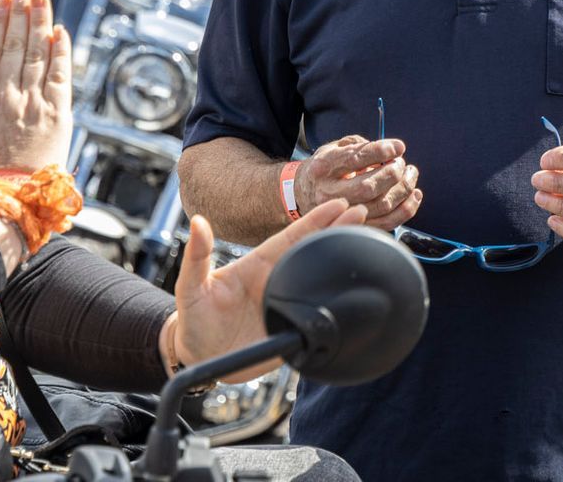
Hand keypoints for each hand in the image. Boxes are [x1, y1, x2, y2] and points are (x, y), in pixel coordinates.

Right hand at [0, 0, 73, 182]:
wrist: (8, 202)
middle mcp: (7, 97)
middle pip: (14, 44)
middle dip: (20, 11)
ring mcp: (33, 103)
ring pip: (36, 53)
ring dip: (40, 21)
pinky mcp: (57, 114)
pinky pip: (59, 75)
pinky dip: (60, 51)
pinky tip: (59, 31)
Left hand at [168, 198, 367, 379]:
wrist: (197, 358)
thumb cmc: (193, 317)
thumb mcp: (190, 286)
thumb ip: (196, 256)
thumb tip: (197, 222)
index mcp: (259, 265)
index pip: (293, 237)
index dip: (316, 221)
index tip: (339, 204)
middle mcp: (278, 281)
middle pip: (314, 252)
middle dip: (340, 232)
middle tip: (365, 213)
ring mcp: (287, 305)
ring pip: (321, 280)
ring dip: (344, 263)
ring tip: (371, 243)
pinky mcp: (293, 333)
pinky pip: (321, 317)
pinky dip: (340, 306)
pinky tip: (359, 295)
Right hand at [296, 135, 420, 230]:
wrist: (304, 194)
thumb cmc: (325, 168)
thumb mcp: (332, 148)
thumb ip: (358, 145)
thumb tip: (390, 149)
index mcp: (323, 167)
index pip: (355, 159)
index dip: (380, 151)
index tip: (398, 147)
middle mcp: (329, 192)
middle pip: (369, 186)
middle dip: (393, 172)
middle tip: (401, 163)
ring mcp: (341, 214)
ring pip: (381, 205)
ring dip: (403, 188)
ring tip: (410, 174)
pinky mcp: (355, 226)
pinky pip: (387, 223)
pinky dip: (406, 209)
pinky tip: (414, 194)